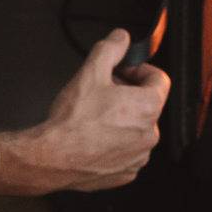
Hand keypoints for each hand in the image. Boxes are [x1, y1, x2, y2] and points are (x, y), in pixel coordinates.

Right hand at [0, 30, 169, 193]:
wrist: (52, 157)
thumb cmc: (72, 122)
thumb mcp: (90, 72)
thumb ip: (110, 49)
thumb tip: (121, 38)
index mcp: (147, 107)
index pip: (159, 79)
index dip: (139, 70)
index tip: (123, 72)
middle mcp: (150, 134)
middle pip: (147, 103)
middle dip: (128, 93)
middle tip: (104, 91)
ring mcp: (139, 156)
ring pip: (137, 128)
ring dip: (123, 119)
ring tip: (96, 116)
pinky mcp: (126, 173)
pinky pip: (128, 151)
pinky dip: (116, 142)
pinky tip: (95, 136)